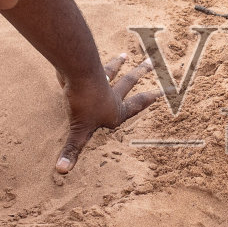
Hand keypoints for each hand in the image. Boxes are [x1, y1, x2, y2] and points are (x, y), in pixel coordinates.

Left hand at [57, 52, 157, 172]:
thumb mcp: (78, 131)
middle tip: (151, 63)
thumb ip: (72, 150)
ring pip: (113, 71)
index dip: (152, 98)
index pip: (138, 105)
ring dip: (119, 64)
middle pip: (129, 82)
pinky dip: (94, 62)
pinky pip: (93, 67)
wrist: (77, 74)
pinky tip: (92, 57)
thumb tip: (62, 170)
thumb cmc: (83, 104)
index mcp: (116, 111)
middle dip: (141, 73)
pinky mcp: (87, 72)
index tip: (165, 91)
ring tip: (125, 56)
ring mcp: (101, 80)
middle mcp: (112, 95)